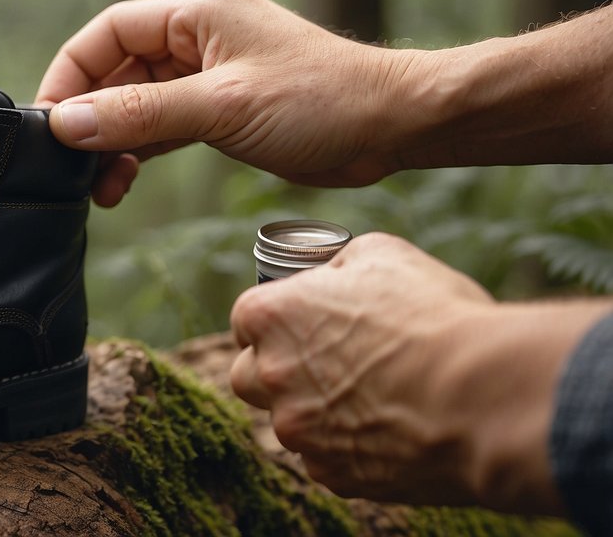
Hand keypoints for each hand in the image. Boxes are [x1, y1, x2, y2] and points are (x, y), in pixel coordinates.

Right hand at [35, 0, 428, 205]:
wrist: (394, 126)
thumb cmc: (322, 101)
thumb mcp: (221, 107)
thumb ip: (141, 114)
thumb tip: (66, 123)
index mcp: (196, 15)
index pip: (108, 32)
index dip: (71, 73)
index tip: (49, 119)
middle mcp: (197, 38)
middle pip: (117, 72)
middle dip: (90, 118)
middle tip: (71, 166)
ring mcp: (209, 75)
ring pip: (138, 104)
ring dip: (114, 142)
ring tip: (101, 187)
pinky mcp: (222, 110)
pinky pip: (164, 126)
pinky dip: (141, 152)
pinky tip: (125, 181)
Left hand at [229, 232, 605, 513]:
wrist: (481, 397)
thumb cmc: (433, 316)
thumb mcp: (383, 255)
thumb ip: (340, 265)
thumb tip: (334, 275)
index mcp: (270, 317)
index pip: (248, 320)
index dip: (278, 321)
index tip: (306, 323)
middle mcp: (270, 377)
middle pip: (251, 376)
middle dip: (278, 370)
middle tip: (328, 363)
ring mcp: (299, 431)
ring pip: (291, 423)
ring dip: (317, 412)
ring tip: (374, 397)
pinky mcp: (334, 475)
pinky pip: (328, 460)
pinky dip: (351, 448)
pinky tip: (392, 429)